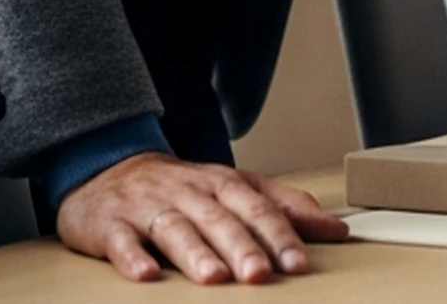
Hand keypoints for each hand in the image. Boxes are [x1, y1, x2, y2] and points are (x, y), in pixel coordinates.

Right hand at [55, 152, 350, 283]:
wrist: (109, 170)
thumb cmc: (183, 188)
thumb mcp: (237, 189)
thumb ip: (286, 208)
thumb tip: (338, 230)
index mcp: (223, 184)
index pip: (256, 208)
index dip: (278, 235)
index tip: (298, 262)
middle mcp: (189, 193)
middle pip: (219, 220)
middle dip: (242, 247)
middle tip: (261, 274)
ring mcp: (148, 207)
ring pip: (175, 229)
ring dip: (195, 254)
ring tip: (214, 277)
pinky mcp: (111, 225)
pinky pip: (122, 241)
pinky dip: (133, 257)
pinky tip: (146, 275)